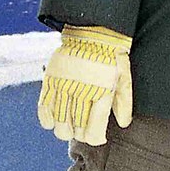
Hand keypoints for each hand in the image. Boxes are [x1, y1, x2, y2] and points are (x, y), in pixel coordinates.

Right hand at [38, 26, 133, 144]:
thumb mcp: (124, 77)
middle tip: (81, 132)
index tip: (96, 138)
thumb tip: (123, 124)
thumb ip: (124, 102)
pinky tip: (51, 123)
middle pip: (77, 127)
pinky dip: (46, 119)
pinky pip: (44, 106)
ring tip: (67, 130)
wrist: (93, 32)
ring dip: (63, 130)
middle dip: (79, 135)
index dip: (95, 138)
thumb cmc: (112, 57)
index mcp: (103, 92)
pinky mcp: (51, 79)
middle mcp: (83, 91)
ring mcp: (65, 85)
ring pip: (60, 121)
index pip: (95, 127)